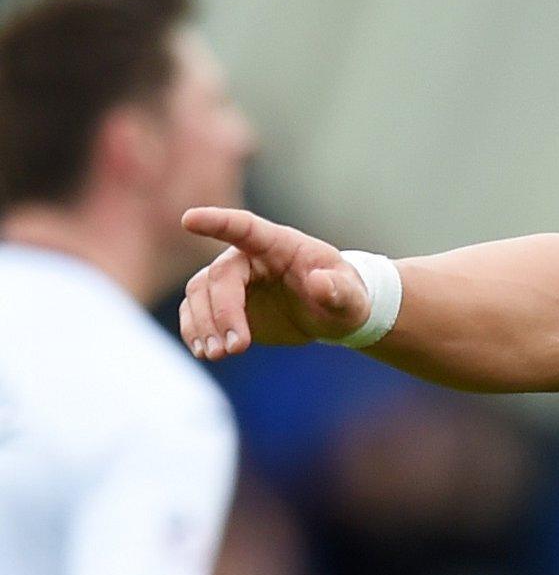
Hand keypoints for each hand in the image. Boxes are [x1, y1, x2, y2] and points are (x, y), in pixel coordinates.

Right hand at [179, 206, 370, 358]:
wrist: (333, 315)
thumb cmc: (345, 297)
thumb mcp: (352, 297)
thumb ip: (340, 290)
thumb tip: (321, 282)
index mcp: (280, 244)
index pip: (245, 227)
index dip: (218, 222)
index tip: (190, 219)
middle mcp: (249, 257)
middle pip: (219, 276)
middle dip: (222, 312)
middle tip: (235, 348)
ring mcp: (233, 280)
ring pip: (199, 294)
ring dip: (202, 325)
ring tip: (216, 354)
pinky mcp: (224, 304)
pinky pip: (196, 312)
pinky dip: (195, 332)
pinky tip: (206, 352)